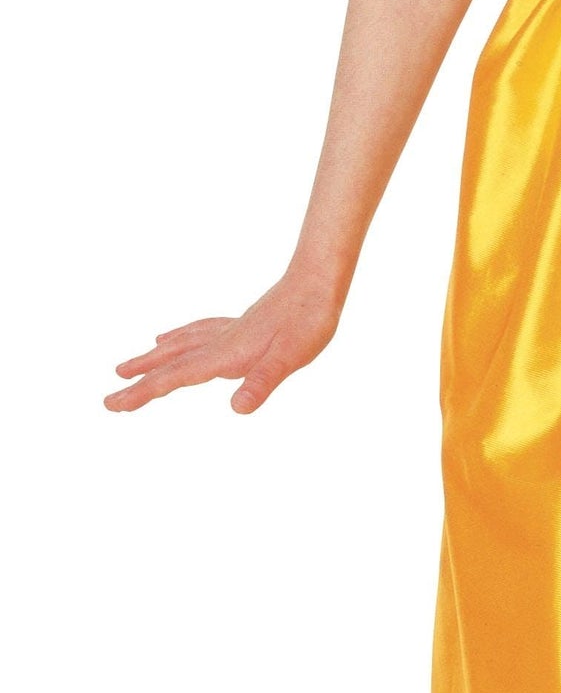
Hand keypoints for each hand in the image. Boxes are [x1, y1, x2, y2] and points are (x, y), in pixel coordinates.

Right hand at [105, 270, 342, 414]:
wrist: (318, 283)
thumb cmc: (308, 322)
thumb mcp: (289, 359)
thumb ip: (261, 383)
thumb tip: (237, 408)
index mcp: (225, 354)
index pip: (175, 378)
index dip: (143, 392)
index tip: (113, 404)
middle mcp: (219, 342)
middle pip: (169, 363)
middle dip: (139, 381)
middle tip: (110, 398)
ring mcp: (227, 332)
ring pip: (179, 346)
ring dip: (152, 359)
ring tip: (127, 367)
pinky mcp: (239, 325)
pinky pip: (196, 333)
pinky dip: (177, 338)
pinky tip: (171, 338)